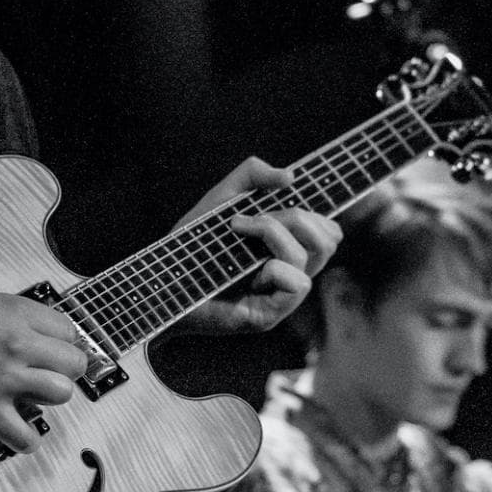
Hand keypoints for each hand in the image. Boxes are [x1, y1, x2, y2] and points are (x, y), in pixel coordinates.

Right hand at [0, 291, 88, 454]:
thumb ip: (6, 324)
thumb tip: (25, 344)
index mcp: (15, 311)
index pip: (68, 332)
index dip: (59, 347)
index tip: (47, 356)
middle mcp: (18, 341)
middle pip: (74, 364)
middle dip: (60, 374)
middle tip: (37, 380)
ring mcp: (4, 376)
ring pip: (62, 395)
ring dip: (45, 403)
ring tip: (22, 402)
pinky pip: (28, 438)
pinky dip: (22, 440)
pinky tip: (8, 431)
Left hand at [170, 157, 341, 336]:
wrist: (162, 276)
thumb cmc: (192, 243)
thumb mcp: (222, 199)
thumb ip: (252, 176)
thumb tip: (290, 176)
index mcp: (286, 249)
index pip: (329, 231)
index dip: (317, 212)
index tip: (285, 197)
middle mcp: (289, 272)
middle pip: (329, 239)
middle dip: (296, 216)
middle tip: (252, 218)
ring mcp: (280, 296)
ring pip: (310, 256)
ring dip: (273, 232)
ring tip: (236, 229)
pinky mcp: (268, 315)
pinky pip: (298, 284)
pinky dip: (274, 267)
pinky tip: (247, 271)